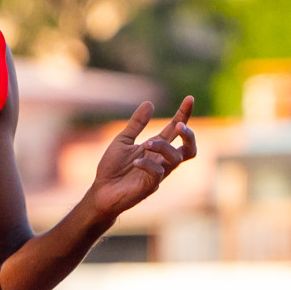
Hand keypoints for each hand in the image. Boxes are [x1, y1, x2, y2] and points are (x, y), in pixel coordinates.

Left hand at [86, 96, 196, 219]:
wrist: (100, 191)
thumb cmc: (112, 168)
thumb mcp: (123, 140)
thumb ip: (136, 124)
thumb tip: (149, 103)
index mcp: (156, 148)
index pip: (175, 130)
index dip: (184, 114)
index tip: (189, 98)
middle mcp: (161, 161)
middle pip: (189, 149)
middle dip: (189, 136)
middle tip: (180, 126)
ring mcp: (158, 175)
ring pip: (175, 159)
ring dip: (163, 146)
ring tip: (146, 143)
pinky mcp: (149, 186)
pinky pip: (157, 173)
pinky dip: (148, 163)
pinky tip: (135, 161)